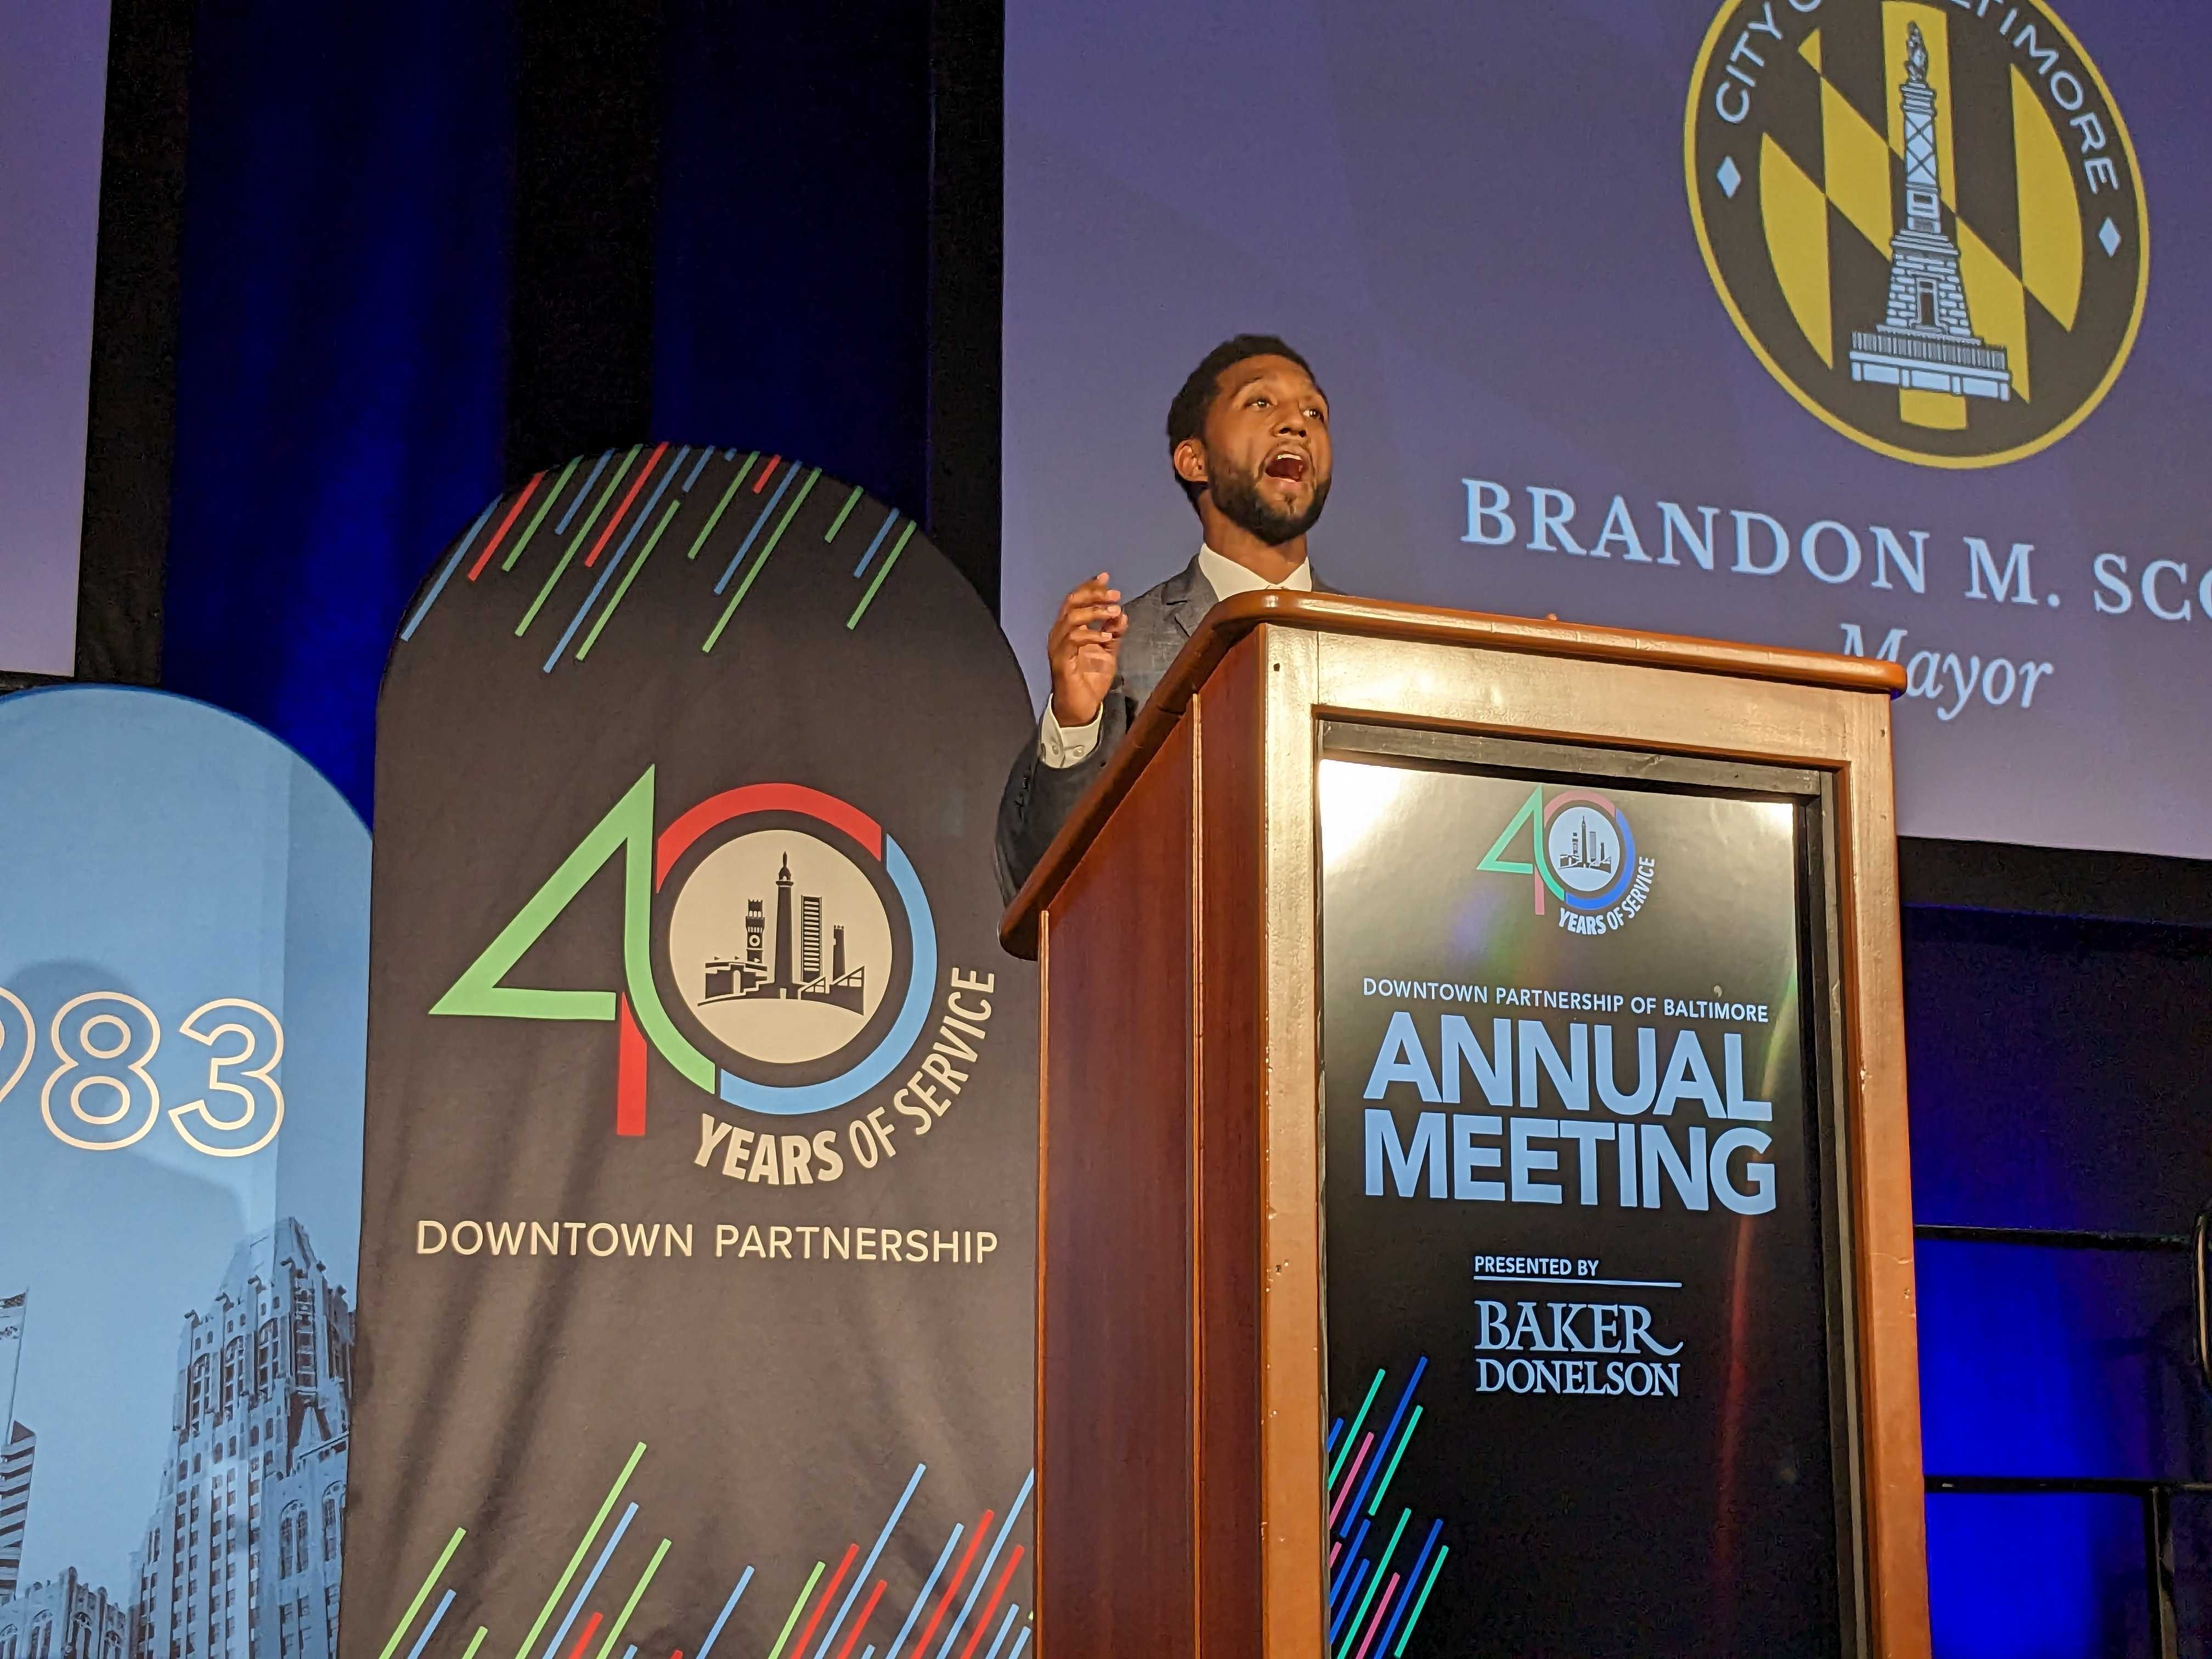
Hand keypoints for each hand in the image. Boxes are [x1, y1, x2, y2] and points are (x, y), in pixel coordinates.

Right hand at [1046, 573, 1126, 728]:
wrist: (1080, 708)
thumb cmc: (1090, 681)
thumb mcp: (1107, 653)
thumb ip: (1114, 633)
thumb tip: (1122, 614)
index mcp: (1070, 629)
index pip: (1076, 601)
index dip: (1090, 587)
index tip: (1106, 578)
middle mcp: (1060, 634)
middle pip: (1072, 603)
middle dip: (1094, 595)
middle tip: (1115, 595)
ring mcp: (1059, 647)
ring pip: (1072, 617)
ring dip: (1095, 612)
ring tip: (1114, 612)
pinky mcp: (1061, 660)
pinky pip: (1074, 640)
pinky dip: (1091, 634)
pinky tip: (1107, 637)